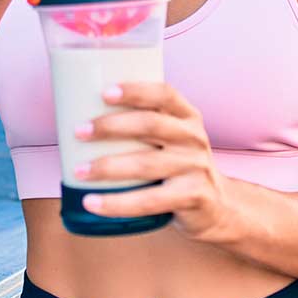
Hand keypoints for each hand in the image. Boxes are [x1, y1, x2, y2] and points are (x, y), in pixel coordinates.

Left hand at [73, 80, 234, 241]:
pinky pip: (150, 200)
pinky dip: (117, 203)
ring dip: (107, 166)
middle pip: (151, 125)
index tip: (104, 92)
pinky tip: (93, 203)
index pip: (164, 94)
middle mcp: (194, 138)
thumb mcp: (172, 139)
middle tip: (78, 131)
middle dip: (111, 126)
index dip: (135, 90)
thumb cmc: (179, 166)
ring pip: (146, 164)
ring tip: (78, 171)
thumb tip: (81, 116)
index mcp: (187, 116)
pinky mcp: (193, 197)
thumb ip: (143, 126)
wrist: (219, 207)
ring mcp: (195, 168)